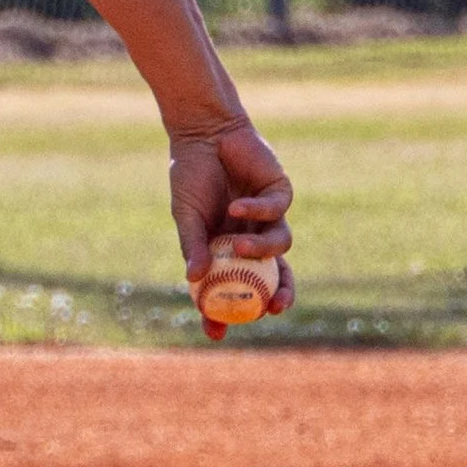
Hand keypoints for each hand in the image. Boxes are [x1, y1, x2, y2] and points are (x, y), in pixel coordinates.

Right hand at [169, 118, 294, 340]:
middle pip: (273, 276)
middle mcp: (251, 236)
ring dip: (261, 251)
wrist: (204, 134)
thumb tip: (193, 280)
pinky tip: (236, 207)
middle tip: (271, 310)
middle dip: (277, 296)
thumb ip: (193, 245)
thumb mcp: (186, 216)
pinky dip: (256, 213)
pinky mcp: (280, 193)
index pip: (232, 287)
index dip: (225, 312)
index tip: (216, 332)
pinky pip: (276, 212)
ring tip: (239, 245)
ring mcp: (268, 216)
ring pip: (280, 246)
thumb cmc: (190, 175)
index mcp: (226, 247)